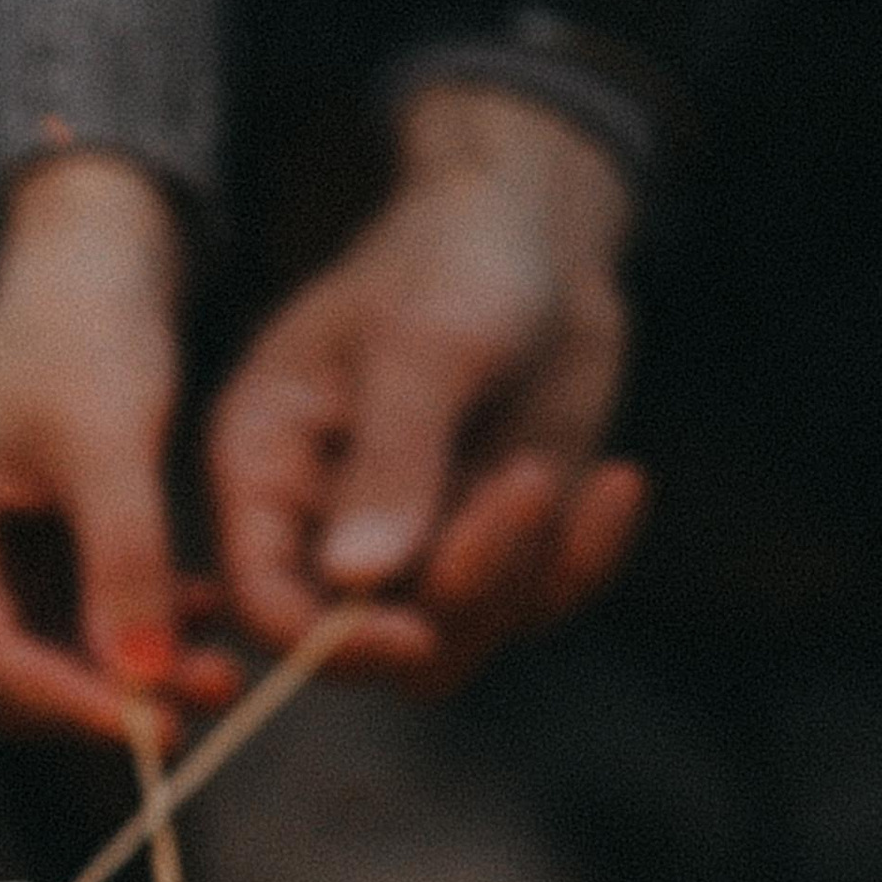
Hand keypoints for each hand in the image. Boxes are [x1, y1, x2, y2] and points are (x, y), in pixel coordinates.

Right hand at [0, 150, 238, 737]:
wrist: (85, 275)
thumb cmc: (82, 335)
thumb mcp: (110, 446)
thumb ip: (125, 565)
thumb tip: (144, 685)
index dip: (71, 703)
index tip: (161, 727)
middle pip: (7, 680)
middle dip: (108, 696)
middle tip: (213, 696)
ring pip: (46, 668)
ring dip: (132, 674)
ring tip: (223, 669)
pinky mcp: (6, 573)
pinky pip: (68, 634)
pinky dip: (132, 634)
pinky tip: (198, 616)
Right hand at [206, 80, 645, 689]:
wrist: (537, 235)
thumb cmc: (455, 259)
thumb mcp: (426, 345)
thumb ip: (393, 461)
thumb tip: (358, 581)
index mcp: (265, 468)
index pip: (266, 605)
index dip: (332, 642)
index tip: (421, 631)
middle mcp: (323, 525)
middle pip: (366, 646)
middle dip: (458, 592)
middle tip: (523, 483)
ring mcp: (411, 545)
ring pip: (455, 642)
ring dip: (519, 575)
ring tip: (546, 468)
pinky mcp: (492, 548)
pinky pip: (536, 607)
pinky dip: (584, 559)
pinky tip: (616, 480)